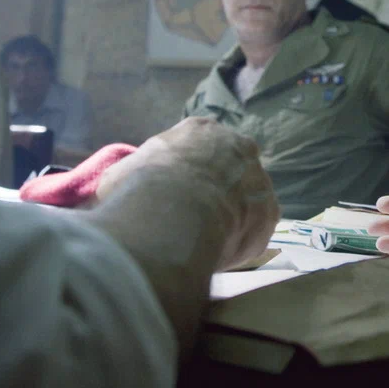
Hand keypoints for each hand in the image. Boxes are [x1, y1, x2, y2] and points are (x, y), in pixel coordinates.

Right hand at [97, 117, 278, 270]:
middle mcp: (238, 146)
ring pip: (246, 200)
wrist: (177, 209)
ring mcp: (259, 178)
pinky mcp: (270, 212)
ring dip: (231, 217)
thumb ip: (130, 179)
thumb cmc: (142, 187)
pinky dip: (238, 244)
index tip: (174, 193)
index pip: (197, 147)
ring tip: (204, 242)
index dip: (185, 172)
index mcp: (200, 131)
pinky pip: (254, 230)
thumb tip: (118, 195)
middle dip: (216, 190)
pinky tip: (217, 256)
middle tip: (194, 217)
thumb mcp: (120, 175)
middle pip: (229, 169)